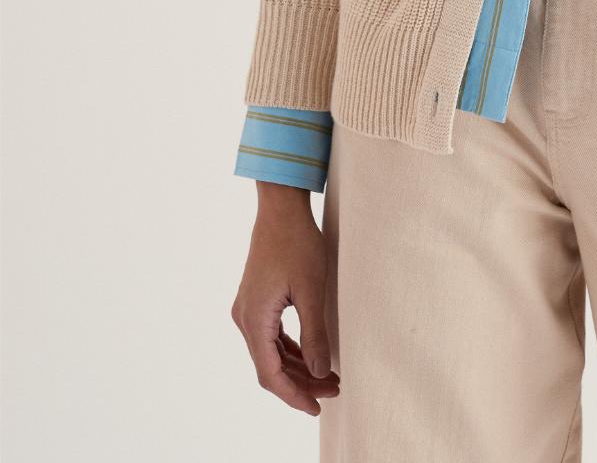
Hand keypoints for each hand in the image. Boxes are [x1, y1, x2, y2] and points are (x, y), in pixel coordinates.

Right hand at [231, 186, 339, 414]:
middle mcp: (245, 318)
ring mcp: (248, 309)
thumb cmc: (298, 242)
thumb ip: (315, 333)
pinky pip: (271, 336)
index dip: (294, 395)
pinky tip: (312, 354)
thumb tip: (320, 371)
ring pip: (271, 353)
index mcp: (254, 319)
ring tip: (329, 375)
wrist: (281, 207)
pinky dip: (291, 349)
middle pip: (270, 366)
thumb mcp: (312, 289)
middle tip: (334, 389)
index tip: (317, 407)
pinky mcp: (256, 300)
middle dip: (301, 382)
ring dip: (298, 366)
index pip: (270, 374)